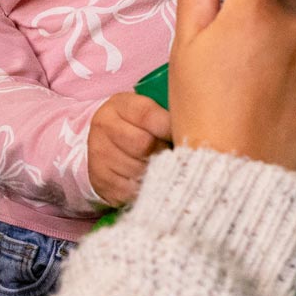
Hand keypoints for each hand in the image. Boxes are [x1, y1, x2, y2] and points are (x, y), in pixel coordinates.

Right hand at [87, 91, 174, 206]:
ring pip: (139, 169)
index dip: (170, 128)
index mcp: (120, 105)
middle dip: (164, 152)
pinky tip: (149, 181)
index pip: (149, 115)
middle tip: (172, 154)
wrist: (104, 145)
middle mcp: (104, 127)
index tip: (183, 135)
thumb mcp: (146, 111)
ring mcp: (99, 155)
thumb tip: (195, 129)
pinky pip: (131, 189)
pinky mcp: (101, 180)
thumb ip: (166, 116)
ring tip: (162, 168)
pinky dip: (146, 188)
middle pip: (144, 144)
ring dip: (156, 172)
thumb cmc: (136, 126)